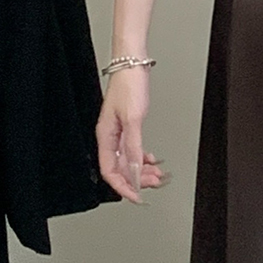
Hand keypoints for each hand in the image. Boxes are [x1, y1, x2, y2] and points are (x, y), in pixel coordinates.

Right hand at [95, 67, 167, 203]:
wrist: (133, 65)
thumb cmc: (129, 85)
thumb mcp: (134, 118)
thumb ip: (134, 145)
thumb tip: (136, 168)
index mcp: (105, 136)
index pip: (110, 171)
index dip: (123, 187)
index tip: (136, 197)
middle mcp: (110, 136)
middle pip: (120, 168)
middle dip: (137, 179)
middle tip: (154, 184)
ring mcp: (118, 132)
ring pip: (129, 160)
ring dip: (143, 170)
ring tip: (157, 174)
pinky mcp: (127, 126)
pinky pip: (133, 150)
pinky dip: (143, 157)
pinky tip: (152, 160)